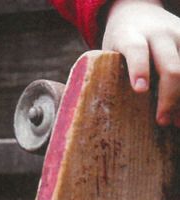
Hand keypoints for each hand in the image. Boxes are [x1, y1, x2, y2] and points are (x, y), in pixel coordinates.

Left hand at [102, 0, 179, 125]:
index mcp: (131, 36)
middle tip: (161, 121)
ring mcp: (178, 35)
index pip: (137, 50)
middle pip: (170, 66)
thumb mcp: (108, 52)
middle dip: (168, 96)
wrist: (137, 10)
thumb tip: (94, 116)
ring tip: (176, 122)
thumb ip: (107, 74)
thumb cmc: (118, 42)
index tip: (140, 90)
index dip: (139, 69)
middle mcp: (159, 34)